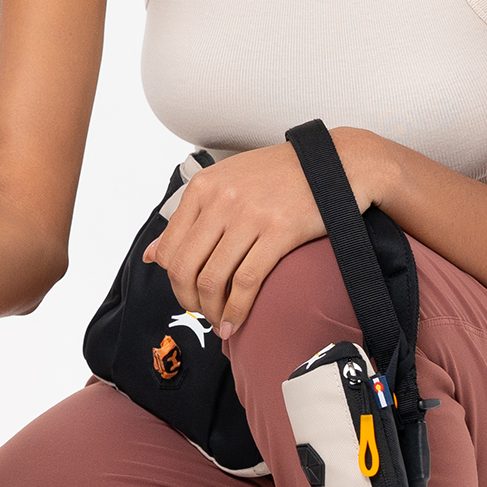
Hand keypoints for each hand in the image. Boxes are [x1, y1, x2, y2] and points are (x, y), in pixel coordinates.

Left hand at [148, 144, 326, 333]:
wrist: (335, 163)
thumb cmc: (280, 176)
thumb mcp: (226, 184)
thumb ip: (189, 218)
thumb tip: (151, 255)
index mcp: (202, 188)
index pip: (168, 248)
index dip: (173, 281)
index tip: (188, 293)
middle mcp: (220, 199)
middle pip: (184, 268)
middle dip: (188, 301)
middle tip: (202, 314)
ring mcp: (249, 215)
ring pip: (212, 280)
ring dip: (212, 312)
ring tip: (220, 323)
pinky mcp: (279, 231)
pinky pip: (246, 282)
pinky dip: (237, 310)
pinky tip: (237, 323)